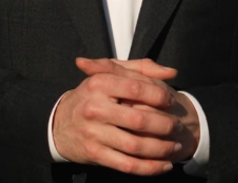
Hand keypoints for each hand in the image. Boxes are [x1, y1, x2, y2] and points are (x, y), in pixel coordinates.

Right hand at [77, 58, 200, 161]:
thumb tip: (171, 73)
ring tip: (175, 145)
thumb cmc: (93, 95)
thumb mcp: (109, 75)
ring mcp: (93, 134)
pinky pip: (127, 164)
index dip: (159, 95)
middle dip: (165, 125)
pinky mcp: (95, 154)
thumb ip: (141, 69)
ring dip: (162, 149)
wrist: (59, 124)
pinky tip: (164, 165)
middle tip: (178, 125)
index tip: (171, 100)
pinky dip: (149, 168)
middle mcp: (94, 108)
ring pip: (136, 146)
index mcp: (99, 84)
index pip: (136, 88)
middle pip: (139, 120)